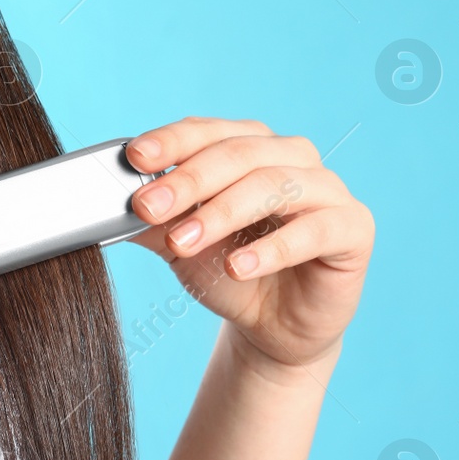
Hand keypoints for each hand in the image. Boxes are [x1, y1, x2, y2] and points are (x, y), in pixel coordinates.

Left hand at [125, 118, 373, 373]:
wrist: (273, 328)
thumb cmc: (230, 272)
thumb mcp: (181, 244)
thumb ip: (151, 219)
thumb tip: (105, 202)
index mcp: (252, 146)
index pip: (210, 131)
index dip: (172, 142)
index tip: (135, 160)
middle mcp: (293, 157)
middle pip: (240, 154)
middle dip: (189, 181)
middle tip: (147, 209)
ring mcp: (328, 190)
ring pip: (274, 185)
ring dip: (223, 213)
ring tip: (184, 244)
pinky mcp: (353, 229)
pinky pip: (313, 230)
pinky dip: (272, 248)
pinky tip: (238, 267)